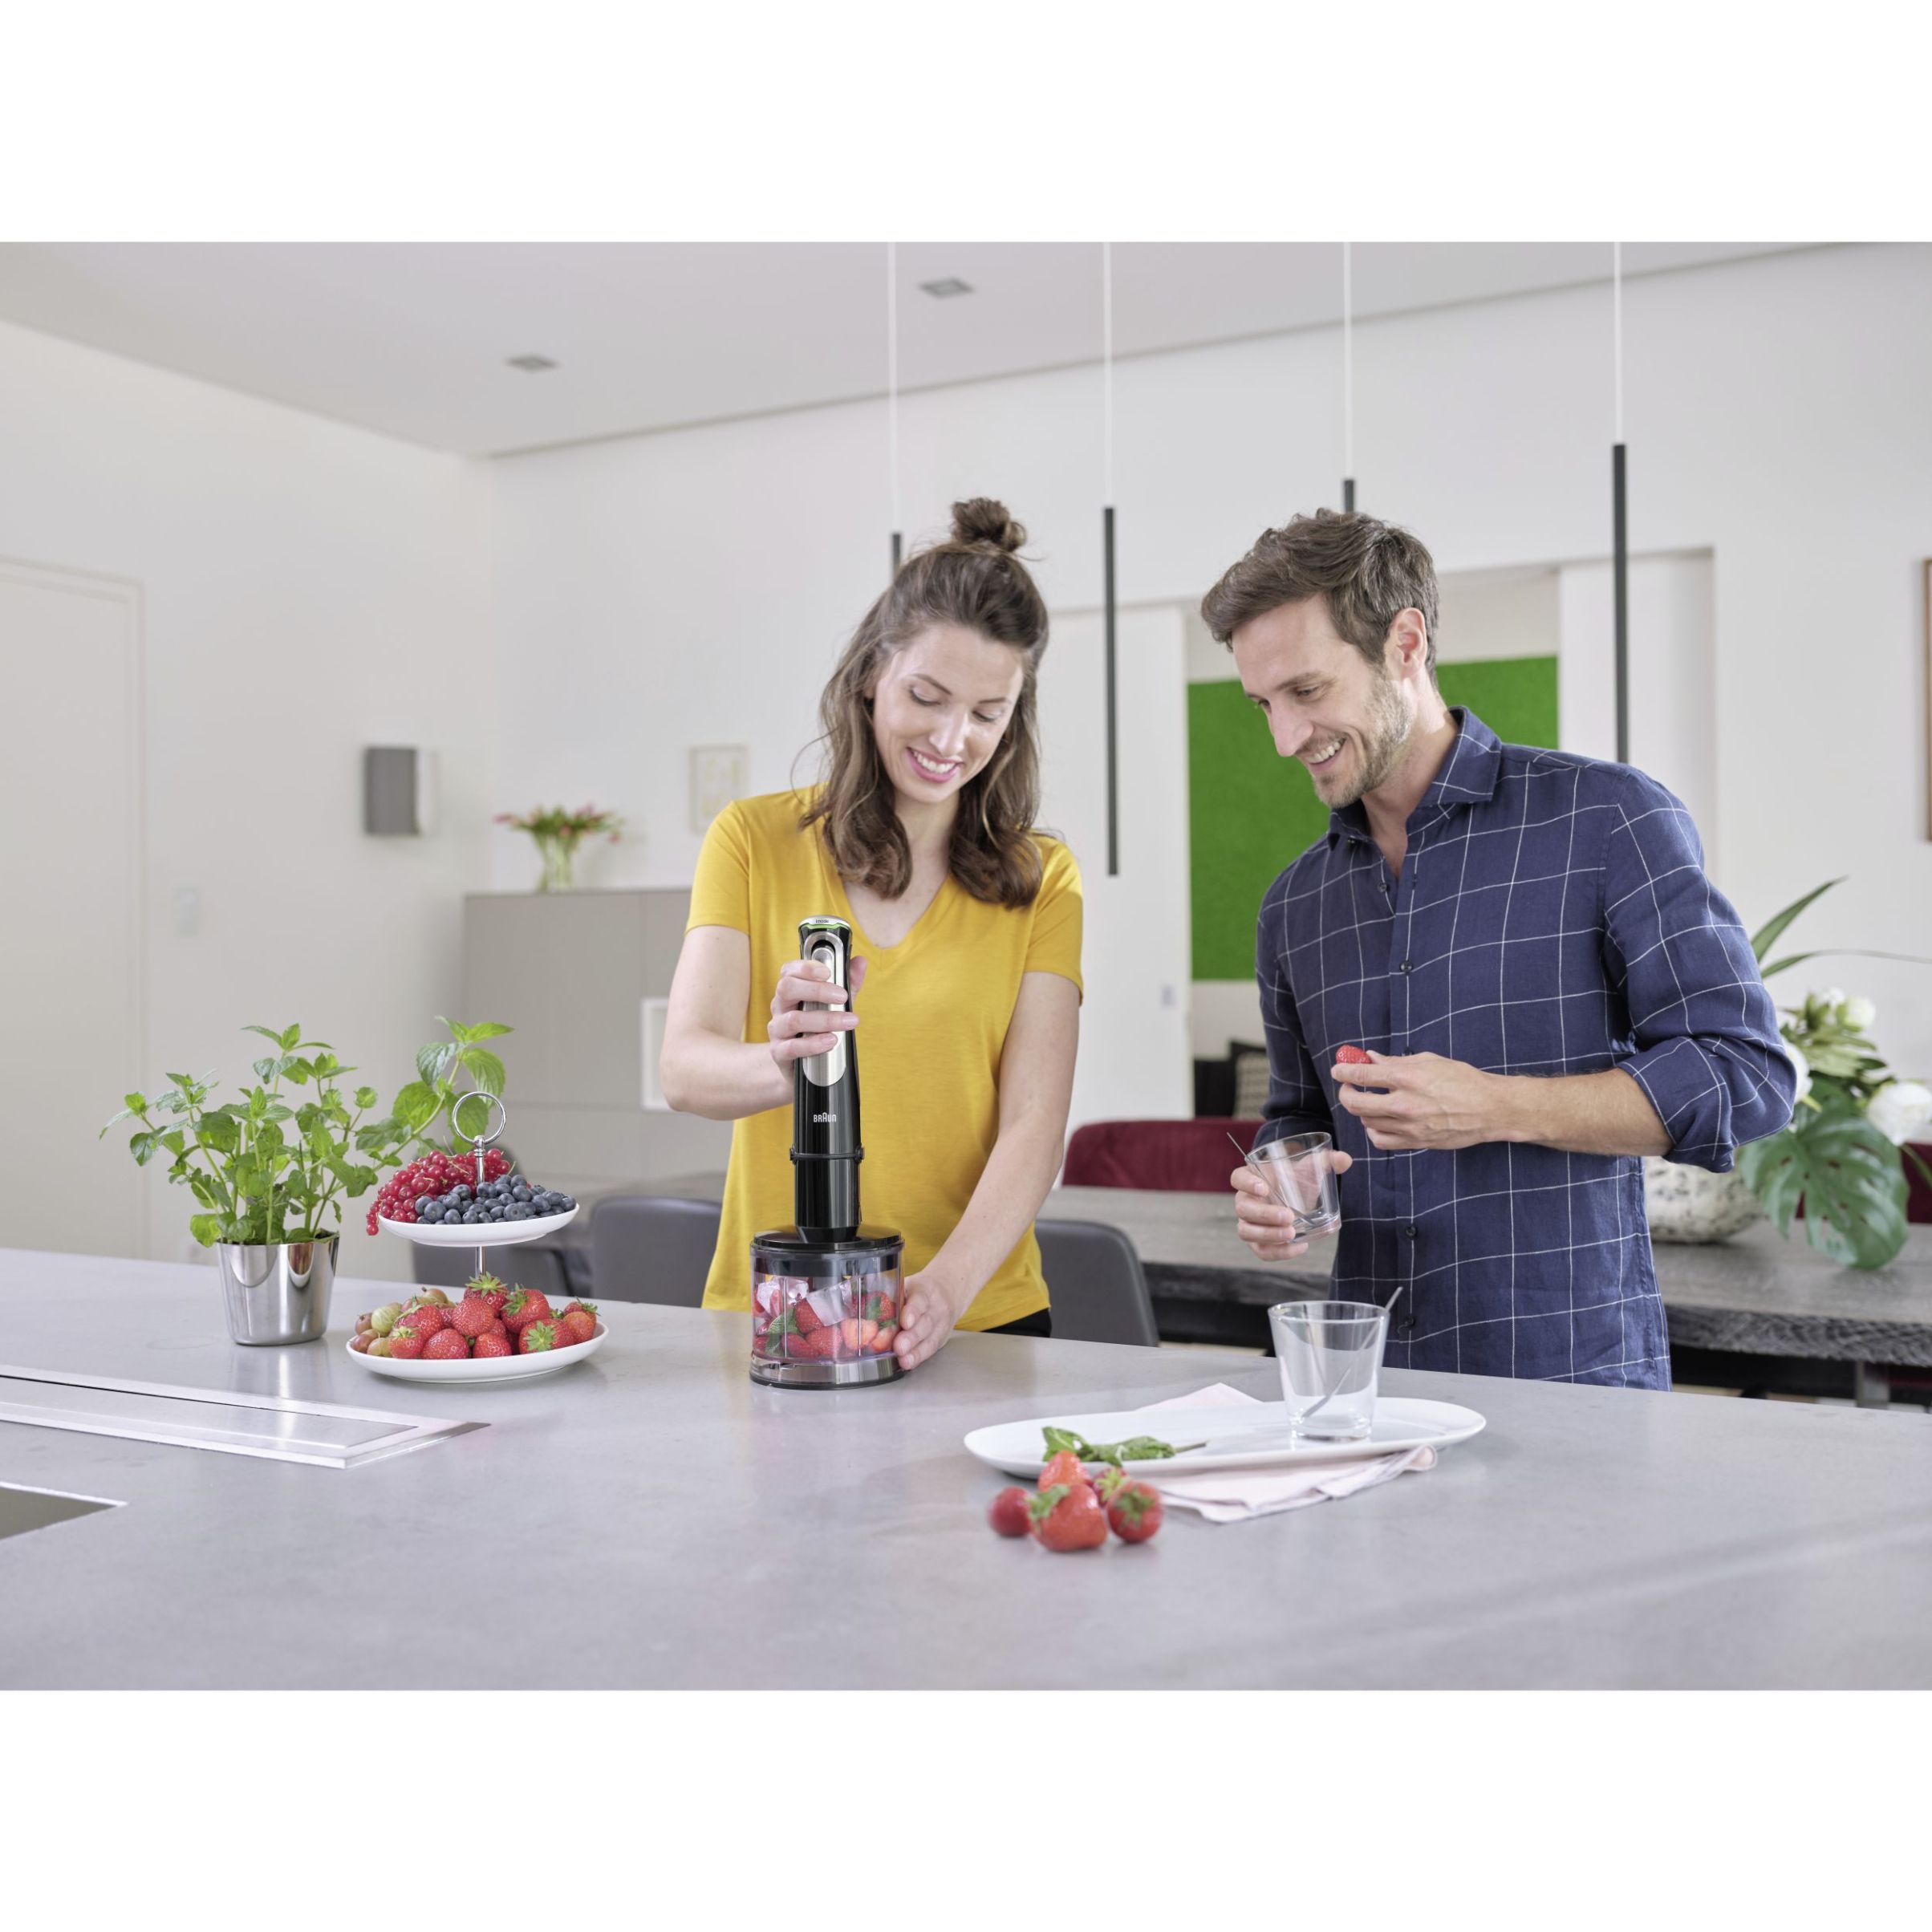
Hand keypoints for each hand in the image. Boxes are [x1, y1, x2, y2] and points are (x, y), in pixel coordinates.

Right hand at [766, 953, 867, 1076]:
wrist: (803, 1065)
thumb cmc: (817, 1028)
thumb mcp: (835, 1004)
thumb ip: (848, 984)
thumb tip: (860, 962)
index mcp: (791, 991)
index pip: (789, 971)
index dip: (806, 968)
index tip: (827, 972)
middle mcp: (779, 1006)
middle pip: (787, 988)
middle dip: (817, 990)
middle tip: (842, 996)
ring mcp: (777, 1029)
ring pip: (794, 1020)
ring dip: (825, 1020)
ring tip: (848, 1022)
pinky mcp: (779, 1053)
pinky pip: (792, 1047)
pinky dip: (813, 1044)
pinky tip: (831, 1041)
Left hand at [893, 1268, 959, 1370]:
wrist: (948, 1292)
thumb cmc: (919, 1290)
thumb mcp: (908, 1285)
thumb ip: (891, 1296)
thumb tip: (862, 1308)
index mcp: (925, 1289)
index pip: (920, 1299)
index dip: (913, 1311)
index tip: (905, 1322)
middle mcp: (937, 1307)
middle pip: (926, 1323)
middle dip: (912, 1337)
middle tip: (899, 1346)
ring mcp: (941, 1324)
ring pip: (930, 1339)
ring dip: (916, 1351)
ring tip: (904, 1360)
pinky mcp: (941, 1337)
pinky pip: (931, 1348)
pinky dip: (919, 1357)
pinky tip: (909, 1362)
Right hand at [1230, 1151, 1353, 1262]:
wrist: (1298, 1198)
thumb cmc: (1296, 1179)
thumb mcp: (1310, 1168)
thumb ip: (1326, 1161)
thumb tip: (1345, 1160)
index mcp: (1251, 1178)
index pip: (1238, 1178)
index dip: (1247, 1183)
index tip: (1264, 1187)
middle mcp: (1245, 1201)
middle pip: (1244, 1209)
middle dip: (1265, 1214)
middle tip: (1288, 1216)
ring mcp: (1249, 1223)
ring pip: (1246, 1232)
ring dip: (1268, 1235)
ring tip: (1292, 1233)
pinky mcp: (1258, 1241)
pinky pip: (1261, 1251)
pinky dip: (1278, 1252)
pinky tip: (1299, 1247)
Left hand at [1332, 1050, 1503, 1150]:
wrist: (1490, 1109)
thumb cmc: (1463, 1080)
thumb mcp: (1430, 1061)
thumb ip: (1396, 1062)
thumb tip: (1371, 1058)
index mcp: (1408, 1079)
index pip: (1363, 1075)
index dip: (1344, 1071)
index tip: (1338, 1070)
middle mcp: (1405, 1104)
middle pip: (1356, 1103)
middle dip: (1346, 1093)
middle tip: (1348, 1087)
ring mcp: (1409, 1126)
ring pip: (1367, 1122)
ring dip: (1362, 1111)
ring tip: (1371, 1102)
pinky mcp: (1416, 1142)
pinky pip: (1381, 1141)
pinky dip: (1374, 1131)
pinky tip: (1380, 1121)